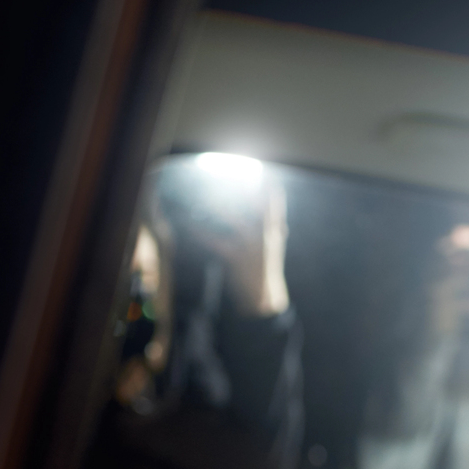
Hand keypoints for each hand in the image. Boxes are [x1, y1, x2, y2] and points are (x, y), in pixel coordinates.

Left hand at [194, 176, 289, 316]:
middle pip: (254, 204)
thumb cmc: (265, 271)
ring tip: (202, 195)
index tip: (259, 168)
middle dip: (239, 188)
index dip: (269, 184)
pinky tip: (189, 226)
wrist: (263, 300)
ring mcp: (252, 247)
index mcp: (274, 231)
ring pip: (233, 219)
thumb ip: (275, 229)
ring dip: (217, 206)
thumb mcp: (274, 247)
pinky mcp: (237, 259)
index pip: (275, 201)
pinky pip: (217, 242)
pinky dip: (201, 233)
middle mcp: (265, 236)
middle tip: (224, 173)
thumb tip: (279, 215)